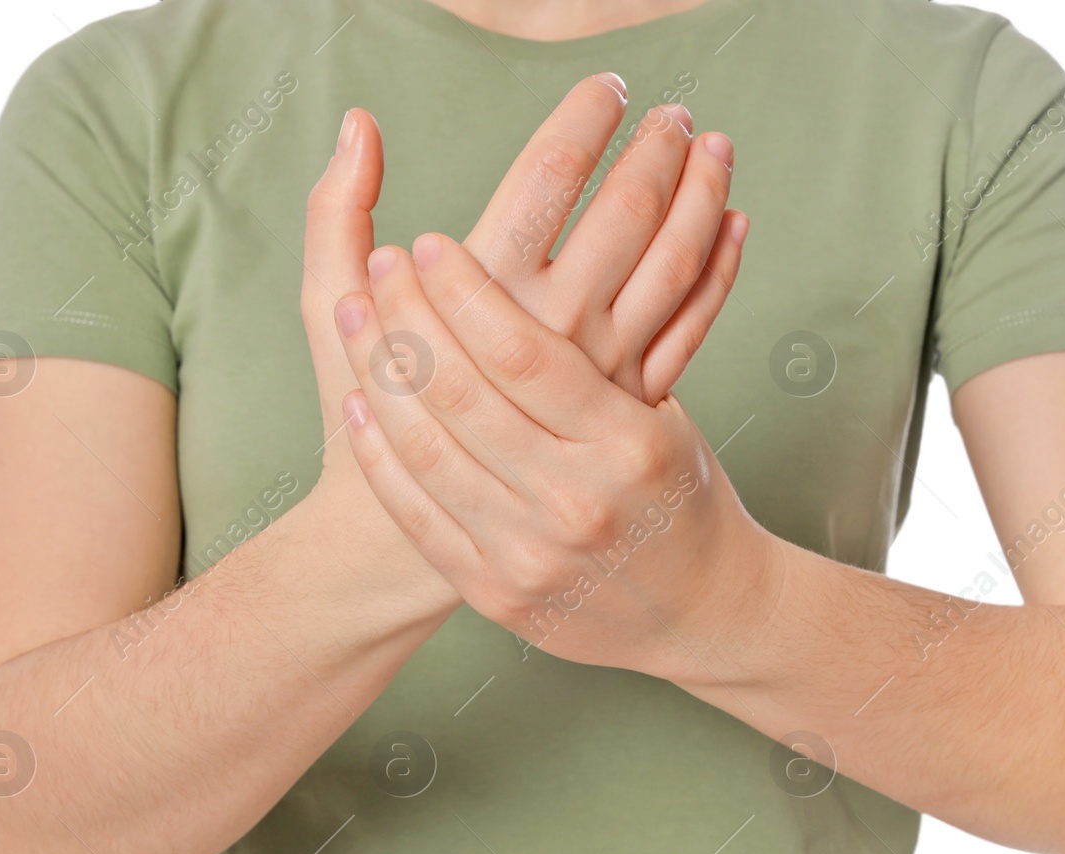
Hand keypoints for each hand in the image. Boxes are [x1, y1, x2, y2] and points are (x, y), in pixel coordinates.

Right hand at [300, 74, 743, 489]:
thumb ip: (337, 223)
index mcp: (483, 303)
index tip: (606, 86)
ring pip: (670, 266)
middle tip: (668, 107)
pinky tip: (732, 218)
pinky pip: (692, 328)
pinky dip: (718, 269)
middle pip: (624, 216)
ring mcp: (604, 380)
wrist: (411, 556)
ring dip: (697, 193)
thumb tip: (359, 127)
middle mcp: (554, 341)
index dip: (581, 122)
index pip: (545, 181)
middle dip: (652, 149)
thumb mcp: (332, 327)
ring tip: (709, 141)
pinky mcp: (631, 413)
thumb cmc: (368, 433)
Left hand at [332, 232, 782, 678]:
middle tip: (382, 266)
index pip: (524, 353)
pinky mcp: (495, 593)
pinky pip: (418, 512)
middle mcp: (576, 500)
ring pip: (427, 448)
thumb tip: (571, 250)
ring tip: (353, 314)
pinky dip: (380, 451)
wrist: (700, 612)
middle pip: (463, 393)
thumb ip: (613, 354)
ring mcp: (529, 554)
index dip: (463, 292)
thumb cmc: (682, 496)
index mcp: (626, 444)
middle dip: (409, 315)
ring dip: (377, 371)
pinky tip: (358, 401)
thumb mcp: (667, 420)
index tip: (429, 245)